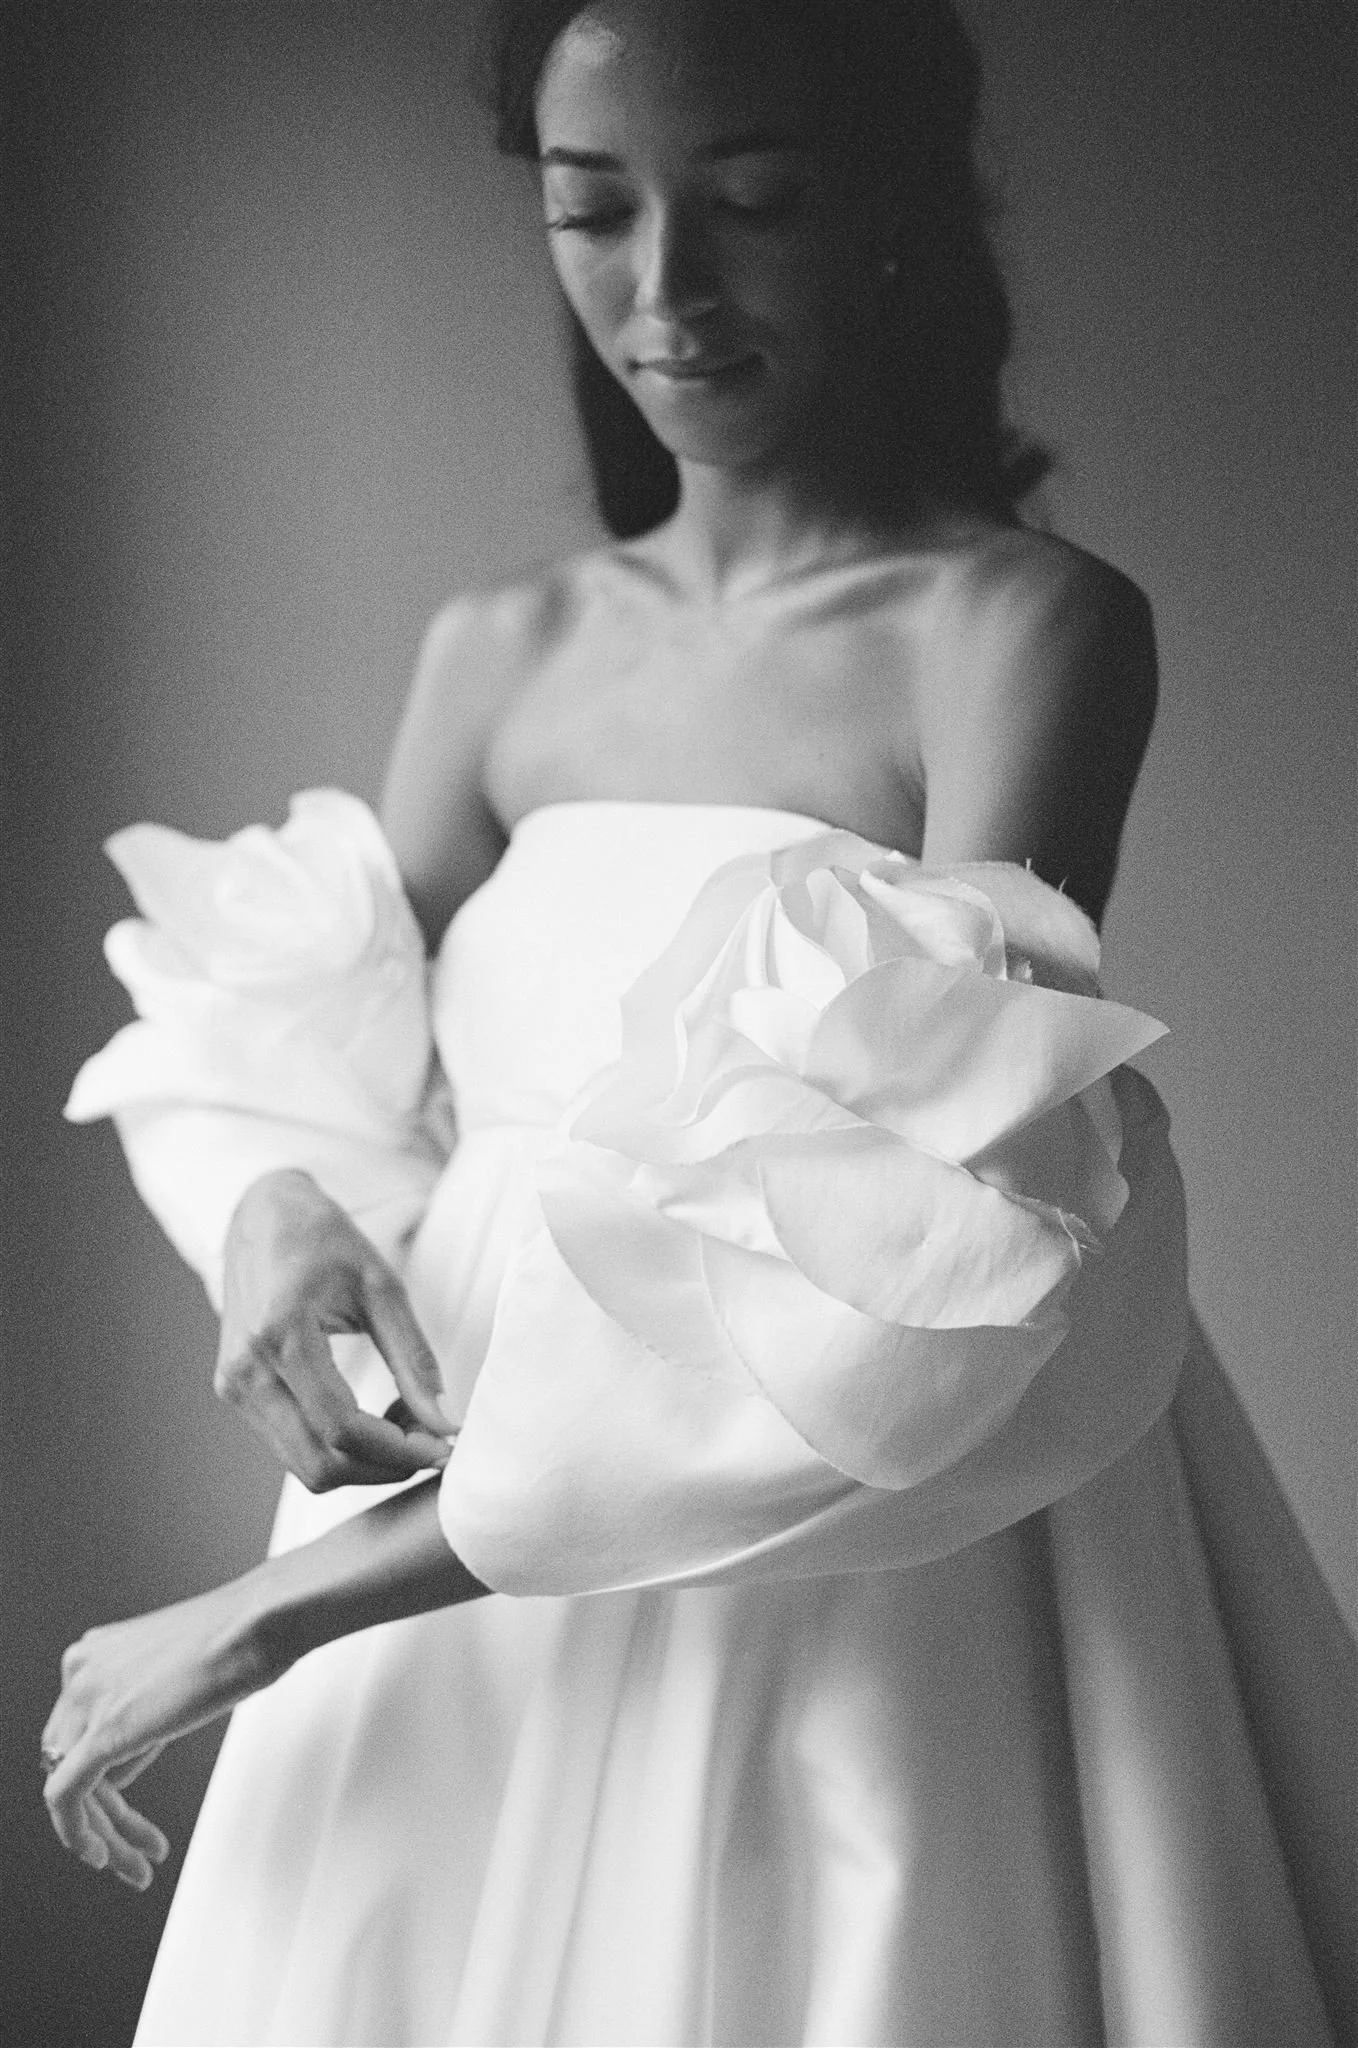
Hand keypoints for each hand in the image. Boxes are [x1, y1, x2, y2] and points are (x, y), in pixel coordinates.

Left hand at [42, 1578, 280, 1888]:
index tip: (131, 1812)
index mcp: (96, 1652)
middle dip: (103, 1812)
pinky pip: (66, 1797)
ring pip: (69, 1785)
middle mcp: (81, 1670)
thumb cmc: (243, 1635)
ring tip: (135, 1863)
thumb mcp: (178, 1680)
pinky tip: (103, 1857)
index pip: (79, 1732)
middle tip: (131, 1846)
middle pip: (70, 1761)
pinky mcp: (104, 1732)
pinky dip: (79, 1834)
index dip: (106, 1780)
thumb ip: (141, 1717)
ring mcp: (88, 1697)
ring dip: (102, 1833)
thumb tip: (125, 1761)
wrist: (262, 1619)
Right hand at [216, 1168, 453, 1489]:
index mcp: (280, 1335)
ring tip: (405, 1418)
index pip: (341, 1427)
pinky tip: (373, 1415)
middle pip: (319, 1465)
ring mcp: (233, 1386)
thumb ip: (413, 1359)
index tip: (444, 1446)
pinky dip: (338, 1447)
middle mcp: (246, 1371)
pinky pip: (292, 1446)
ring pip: (305, 1466)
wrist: (262, 1216)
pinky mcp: (235, 1392)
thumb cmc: (325, 1242)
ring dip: (363, 1461)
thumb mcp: (382, 1287)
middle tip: (431, 1440)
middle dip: (383, 1468)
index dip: (398, 1450)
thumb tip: (445, 1423)